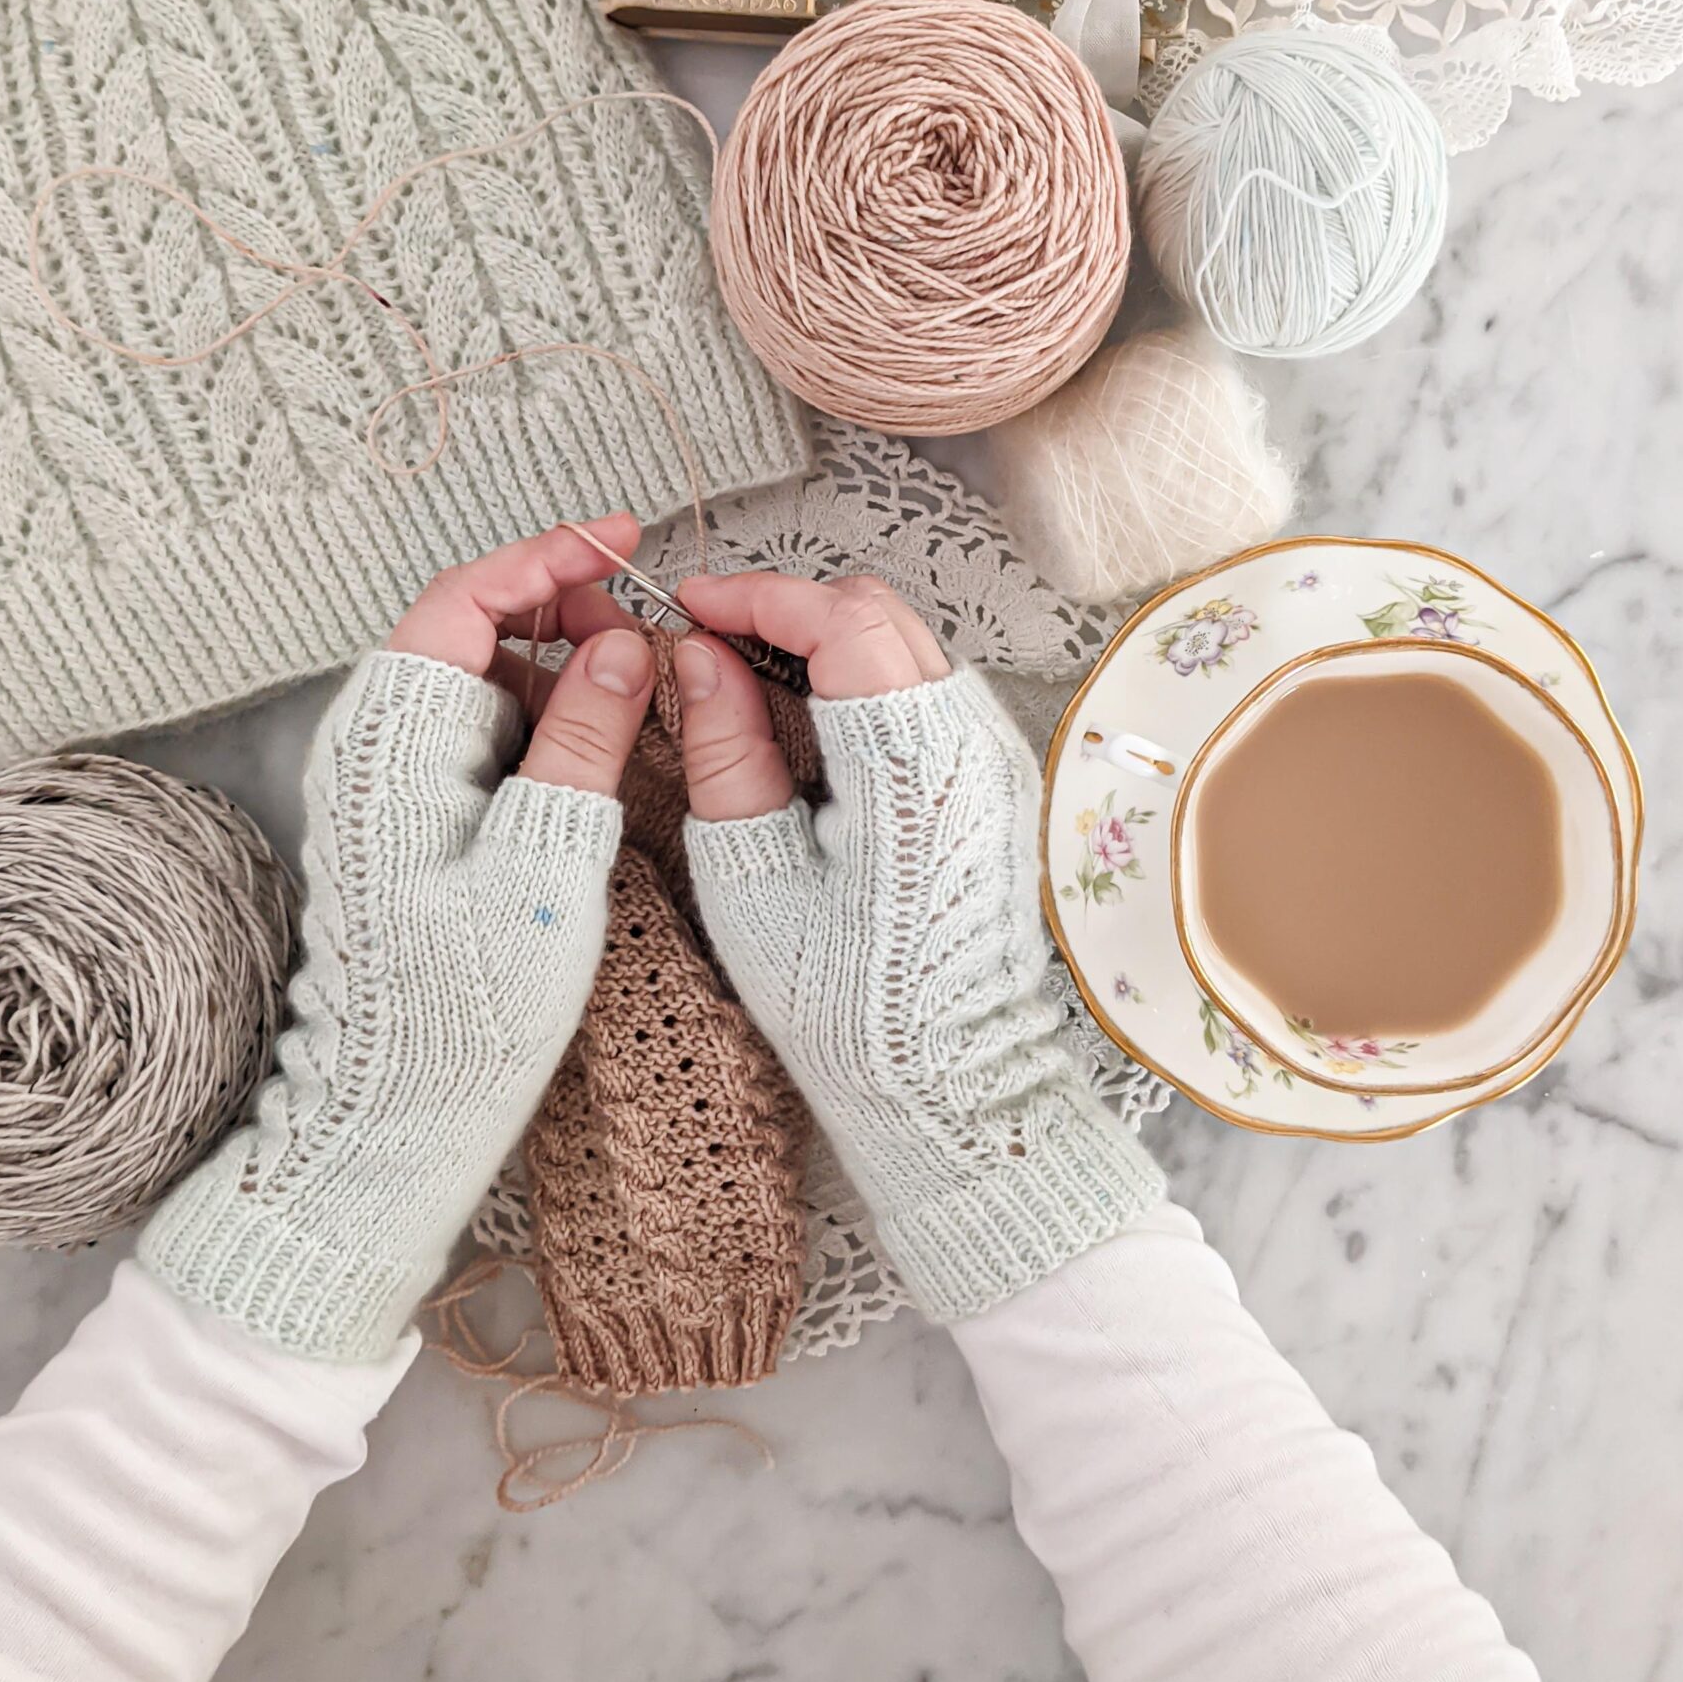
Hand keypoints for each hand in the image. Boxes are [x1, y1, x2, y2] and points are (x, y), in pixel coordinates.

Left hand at [140, 522, 658, 1361]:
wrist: (393, 1116)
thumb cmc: (466, 1001)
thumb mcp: (548, 860)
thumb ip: (586, 738)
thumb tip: (625, 642)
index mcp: (393, 739)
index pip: (464, 597)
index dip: (547, 554)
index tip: (625, 540)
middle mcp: (374, 747)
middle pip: (465, 626)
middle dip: (557, 605)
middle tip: (643, 622)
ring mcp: (385, 784)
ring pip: (475, 679)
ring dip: (554, 663)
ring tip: (635, 684)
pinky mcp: (405, 822)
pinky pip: (474, 734)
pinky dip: (538, 718)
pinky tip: (596, 744)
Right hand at [671, 571, 1161, 1324]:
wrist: (949, 1086)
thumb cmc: (845, 1003)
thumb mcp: (755, 876)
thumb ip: (726, 750)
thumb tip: (698, 658)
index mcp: (910, 759)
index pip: (837, 617)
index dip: (755, 596)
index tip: (688, 604)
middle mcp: (969, 742)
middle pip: (878, 615)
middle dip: (787, 609)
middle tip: (707, 635)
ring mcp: (993, 760)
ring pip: (905, 646)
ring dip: (825, 641)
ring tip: (742, 673)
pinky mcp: (994, 786)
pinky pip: (925, 693)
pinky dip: (861, 681)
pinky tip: (802, 720)